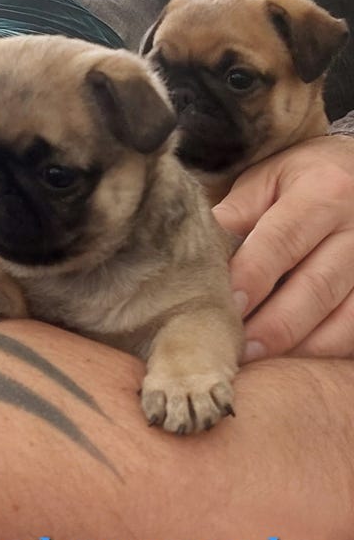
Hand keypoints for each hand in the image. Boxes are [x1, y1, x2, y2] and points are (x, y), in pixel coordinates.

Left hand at [213, 136, 353, 360]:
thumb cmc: (302, 180)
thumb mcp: (268, 179)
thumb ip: (236, 214)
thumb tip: (199, 257)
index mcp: (324, 191)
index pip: (282, 241)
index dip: (252, 277)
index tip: (226, 306)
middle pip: (315, 287)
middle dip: (273, 325)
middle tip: (236, 349)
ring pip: (342, 318)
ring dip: (297, 346)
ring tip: (256, 360)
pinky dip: (322, 350)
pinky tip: (289, 359)